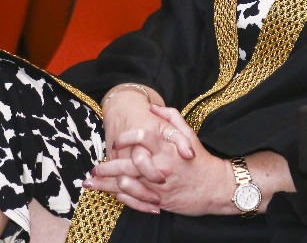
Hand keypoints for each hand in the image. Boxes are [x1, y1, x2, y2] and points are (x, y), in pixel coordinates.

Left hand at [87, 106, 228, 215]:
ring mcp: (157, 185)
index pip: (141, 138)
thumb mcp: (189, 135)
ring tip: (92, 182)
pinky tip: (109, 194)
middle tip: (95, 167)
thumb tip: (153, 108)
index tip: (116, 141)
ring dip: (106, 184)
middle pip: (127, 165)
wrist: (214, 187)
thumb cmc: (201, 161)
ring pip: (125, 185)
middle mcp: (160, 166)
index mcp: (167, 148)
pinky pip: (134, 199)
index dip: (125, 138)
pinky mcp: (158, 200)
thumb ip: (171, 118)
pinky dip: (119, 197)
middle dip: (107, 167)